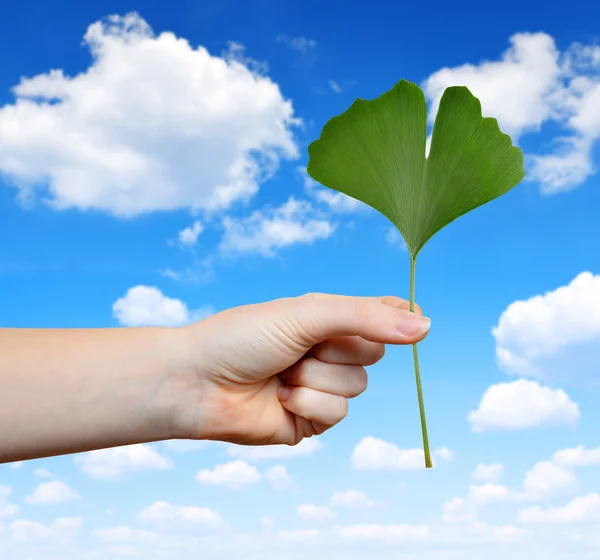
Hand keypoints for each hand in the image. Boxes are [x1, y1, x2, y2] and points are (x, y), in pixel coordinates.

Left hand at [169, 293, 430, 446]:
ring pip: (358, 385)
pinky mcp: (310, 419)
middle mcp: (326, 350)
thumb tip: (425, 326)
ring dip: (319, 378)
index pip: (378, 315)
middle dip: (340, 348)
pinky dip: (311, 403)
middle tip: (303, 345)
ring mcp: (320, 384)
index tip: (414, 319)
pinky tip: (282, 397)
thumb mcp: (306, 315)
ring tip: (283, 373)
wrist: (198, 382)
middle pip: (375, 351)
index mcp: (324, 318)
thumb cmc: (243, 337)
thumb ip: (364, 318)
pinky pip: (338, 413)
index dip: (395, 317)